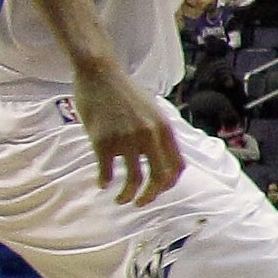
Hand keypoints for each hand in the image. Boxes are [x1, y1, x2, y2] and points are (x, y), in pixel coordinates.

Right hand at [74, 59, 183, 205]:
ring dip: (127, 196)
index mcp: (165, 128)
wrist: (100, 74)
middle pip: (159, 178)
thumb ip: (159, 132)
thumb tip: (163, 158)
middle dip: (151, 196)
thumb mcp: (153, 110)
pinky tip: (102, 184)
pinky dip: (104, 182)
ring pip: (134, 180)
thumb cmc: (125, 92)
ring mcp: (127, 139)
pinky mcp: (103, 141)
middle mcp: (150, 135)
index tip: (157, 190)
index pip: (177, 166)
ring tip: (121, 200)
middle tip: (141, 203)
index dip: (169, 184)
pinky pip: (106, 172)